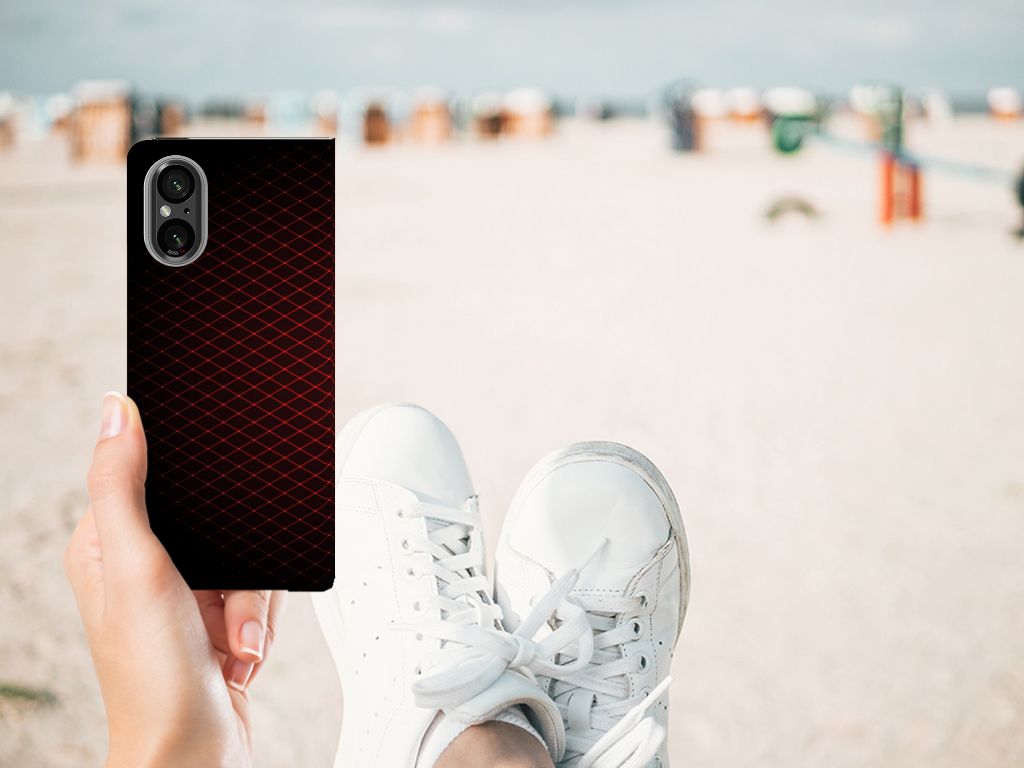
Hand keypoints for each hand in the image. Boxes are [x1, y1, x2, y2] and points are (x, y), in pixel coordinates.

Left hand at [64, 392, 286, 767]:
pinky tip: (241, 649)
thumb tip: (117, 411)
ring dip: (251, 600)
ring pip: (246, 554)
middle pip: (216, 517)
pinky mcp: (217, 616)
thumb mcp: (136, 568)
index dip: (189, 478)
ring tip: (232, 637)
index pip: (147, 476)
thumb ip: (121, 486)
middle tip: (224, 600)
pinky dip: (260, 619)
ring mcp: (184, 593)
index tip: (213, 488)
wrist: (196, 753)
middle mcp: (144, 566)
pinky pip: (260, 589)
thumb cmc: (153, 679)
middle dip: (237, 564)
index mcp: (106, 544)